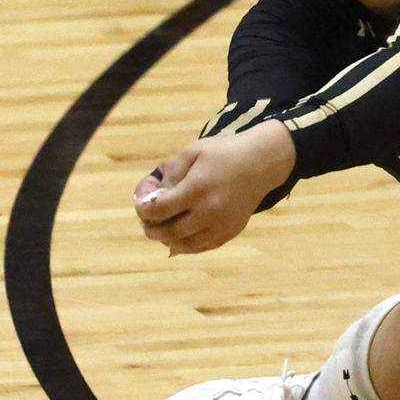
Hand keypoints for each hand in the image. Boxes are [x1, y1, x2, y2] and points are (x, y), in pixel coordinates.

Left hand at [134, 120, 295, 254]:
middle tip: (146, 224)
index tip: (139, 207)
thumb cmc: (223, 153)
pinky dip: (187, 246)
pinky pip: (203, 247)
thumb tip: (151, 194)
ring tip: (161, 232)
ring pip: (186, 245)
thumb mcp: (193, 152)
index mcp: (197, 188)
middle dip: (152, 230)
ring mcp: (221, 225)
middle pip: (170, 232)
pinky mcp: (231, 232)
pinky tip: (179, 239)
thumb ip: (170, 172)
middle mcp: (209, 211)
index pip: (160, 209)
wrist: (261, 163)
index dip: (143, 211)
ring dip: (168, 241)